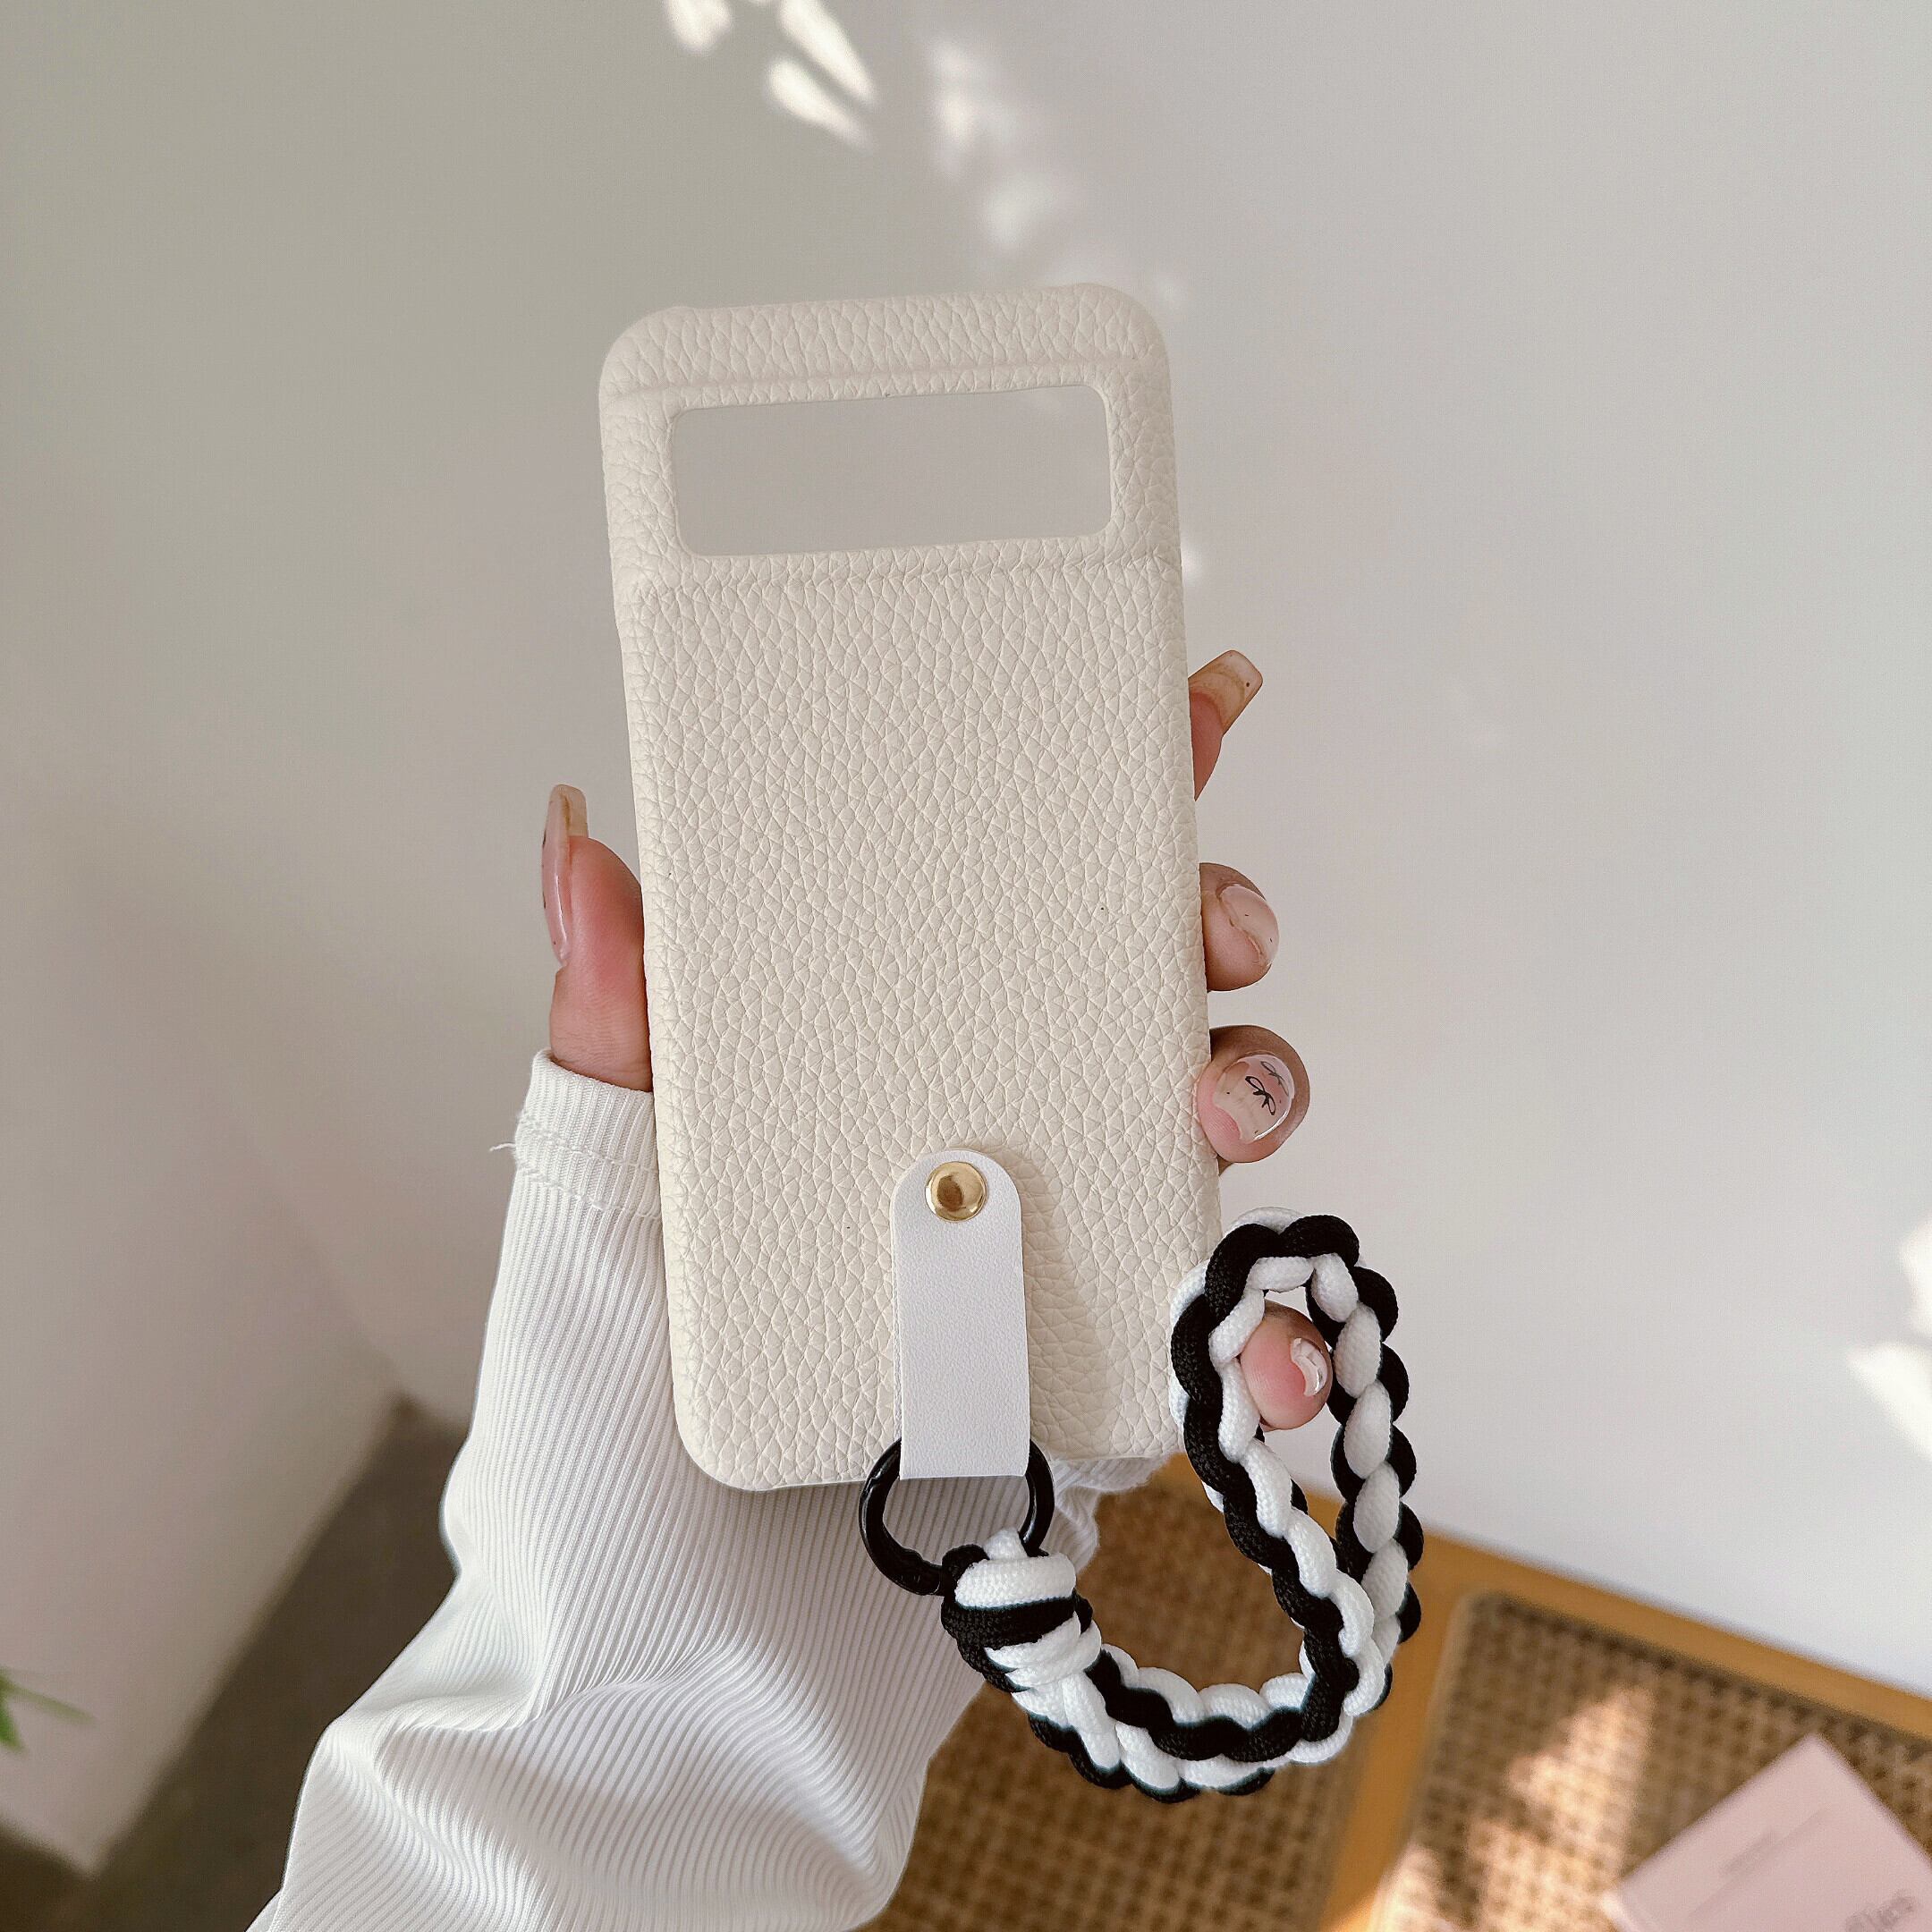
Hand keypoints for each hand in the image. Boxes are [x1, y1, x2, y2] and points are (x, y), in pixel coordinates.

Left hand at [541, 651, 1330, 1430]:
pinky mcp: (1100, 1362)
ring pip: (1197, 1118)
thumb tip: (577, 831)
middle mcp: (963, 1128)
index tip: (1183, 704)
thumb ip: (608, 1031)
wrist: (689, 1675)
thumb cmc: (608, 1437)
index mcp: (863, 1058)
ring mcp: (1041, 1241)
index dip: (1097, 792)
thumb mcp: (599, 1203)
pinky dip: (1271, 1320)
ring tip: (1226, 1116)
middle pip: (1126, 982)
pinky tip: (1263, 1345)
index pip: (987, 896)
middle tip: (1212, 934)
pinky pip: (1222, 1312)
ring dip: (1257, 1086)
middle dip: (1204, 926)